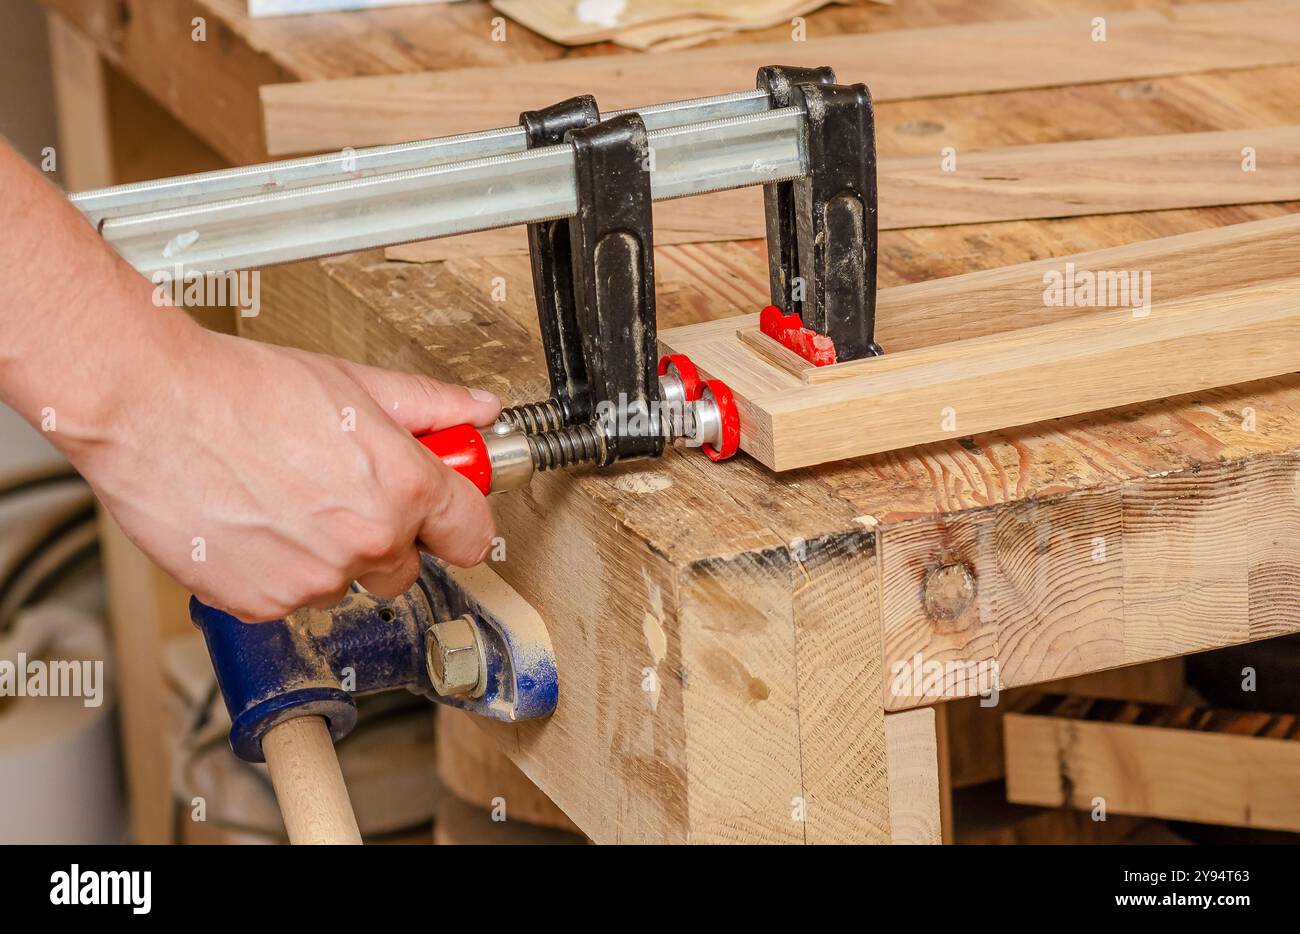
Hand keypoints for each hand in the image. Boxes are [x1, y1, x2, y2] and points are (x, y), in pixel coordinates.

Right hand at [66, 326, 500, 621]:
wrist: (149, 408)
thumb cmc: (243, 390)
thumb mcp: (355, 383)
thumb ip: (430, 405)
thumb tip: (478, 411)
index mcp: (404, 489)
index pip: (473, 535)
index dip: (459, 517)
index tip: (446, 508)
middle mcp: (367, 543)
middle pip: (407, 565)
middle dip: (386, 533)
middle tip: (341, 488)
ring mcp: (313, 580)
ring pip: (343, 581)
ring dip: (326, 552)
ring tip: (283, 495)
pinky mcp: (260, 605)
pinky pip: (289, 597)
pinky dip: (276, 568)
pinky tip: (253, 520)